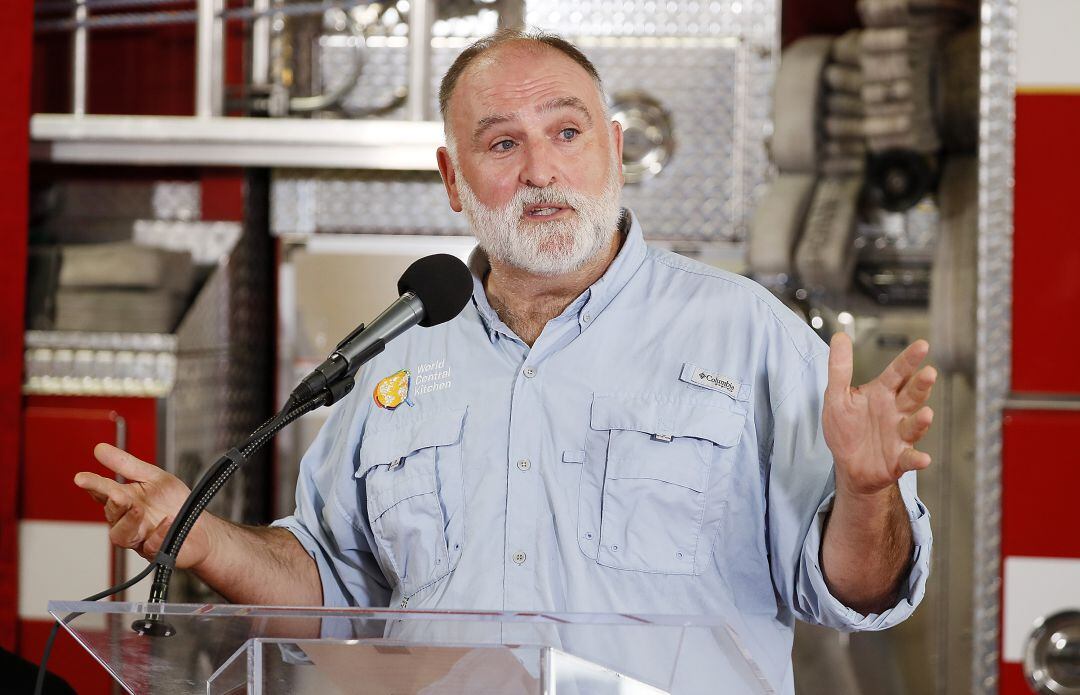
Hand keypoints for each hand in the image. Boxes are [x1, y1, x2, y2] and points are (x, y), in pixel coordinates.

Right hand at [74, 443, 211, 569]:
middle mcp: (128, 520)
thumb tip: (100, 449)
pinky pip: (150, 546)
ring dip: (129, 521)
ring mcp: (139, 538)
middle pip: (111, 514)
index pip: (103, 492)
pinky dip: (158, 534)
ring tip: (138, 510)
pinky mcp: (155, 551)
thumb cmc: (174, 503)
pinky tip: (167, 523)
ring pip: (121, 535)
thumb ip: (127, 465)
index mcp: (125, 500)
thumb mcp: (153, 477)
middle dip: (113, 503)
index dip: (93, 485)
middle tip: (117, 494)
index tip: (82, 478)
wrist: (201, 528)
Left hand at [823, 333, 936, 497]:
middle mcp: (896, 412)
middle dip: (921, 385)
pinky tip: (923, 458)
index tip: (922, 345)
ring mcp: (900, 436)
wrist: (849, 467)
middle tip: (929, 373)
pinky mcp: (899, 459)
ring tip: (926, 414)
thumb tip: (839, 336)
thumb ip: (839, 368)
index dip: (909, 360)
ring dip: (922, 421)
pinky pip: (910, 458)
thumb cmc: (846, 429)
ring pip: (914, 425)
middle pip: (912, 395)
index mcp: (882, 394)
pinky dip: (917, 459)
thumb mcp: (837, 397)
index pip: (898, 373)